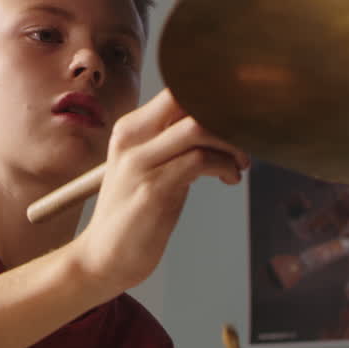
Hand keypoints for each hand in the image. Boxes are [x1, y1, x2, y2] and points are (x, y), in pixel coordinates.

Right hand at [68, 87, 248, 294]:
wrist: (104, 257)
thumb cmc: (136, 215)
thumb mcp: (153, 168)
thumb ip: (177, 144)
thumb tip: (222, 125)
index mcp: (131, 129)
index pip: (178, 90)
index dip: (214, 95)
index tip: (239, 114)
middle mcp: (132, 138)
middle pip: (188, 98)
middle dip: (226, 114)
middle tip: (245, 137)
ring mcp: (140, 162)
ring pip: (198, 127)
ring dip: (231, 143)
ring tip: (239, 163)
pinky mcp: (153, 188)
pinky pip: (200, 160)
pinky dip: (225, 165)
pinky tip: (229, 178)